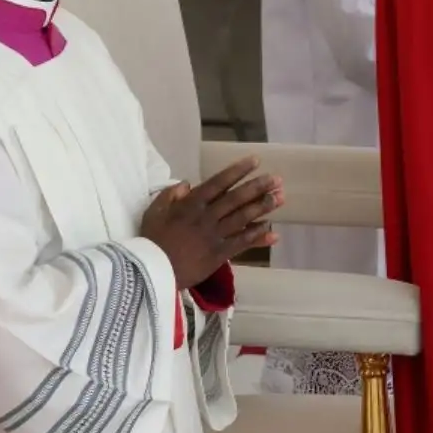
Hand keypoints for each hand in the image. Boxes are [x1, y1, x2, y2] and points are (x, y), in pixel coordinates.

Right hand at [139, 158, 281, 288]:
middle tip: (277, 180)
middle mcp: (207, 216)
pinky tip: (272, 232)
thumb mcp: (154, 211)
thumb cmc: (151, 240)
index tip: (255, 161)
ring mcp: (215, 235)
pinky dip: (258, 236)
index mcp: (191, 204)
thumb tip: (187, 183)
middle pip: (237, 198)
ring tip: (280, 198)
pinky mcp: (219, 254)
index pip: (219, 182)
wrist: (152, 271)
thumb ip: (170, 194)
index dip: (238, 171)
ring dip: (263, 207)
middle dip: (258, 187)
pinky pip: (242, 242)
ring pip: (243, 218)